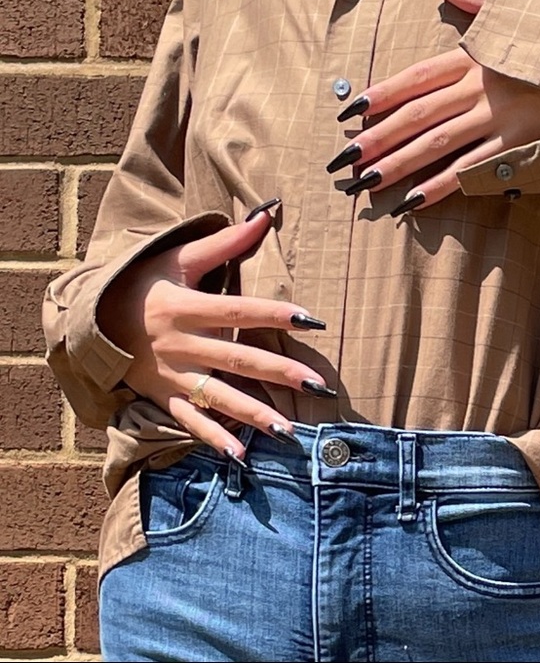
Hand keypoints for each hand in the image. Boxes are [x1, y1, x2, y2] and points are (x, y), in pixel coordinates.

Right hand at [96, 210, 333, 458]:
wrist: (91, 319)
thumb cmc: (144, 281)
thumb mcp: (179, 257)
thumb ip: (225, 241)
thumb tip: (266, 214)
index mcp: (186, 308)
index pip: (239, 312)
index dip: (274, 315)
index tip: (311, 321)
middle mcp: (181, 345)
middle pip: (237, 360)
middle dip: (278, 373)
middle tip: (317, 384)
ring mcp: (172, 376)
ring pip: (218, 397)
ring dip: (253, 414)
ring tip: (289, 429)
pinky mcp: (164, 397)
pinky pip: (191, 422)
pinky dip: (214, 438)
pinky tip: (241, 456)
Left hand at [329, 0, 539, 209]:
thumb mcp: (524, 7)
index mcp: (477, 55)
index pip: (418, 76)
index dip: (382, 94)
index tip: (351, 112)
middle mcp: (481, 87)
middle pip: (418, 115)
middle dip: (378, 138)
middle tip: (344, 160)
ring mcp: (500, 119)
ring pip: (438, 145)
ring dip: (399, 164)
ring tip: (367, 183)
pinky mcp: (520, 145)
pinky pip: (474, 170)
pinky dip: (443, 187)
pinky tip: (415, 201)